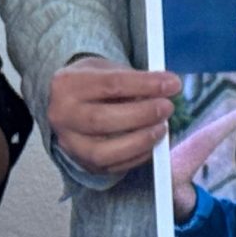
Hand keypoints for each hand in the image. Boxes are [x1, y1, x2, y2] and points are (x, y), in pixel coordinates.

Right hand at [46, 58, 179, 176]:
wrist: (66, 104)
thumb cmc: (93, 84)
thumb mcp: (107, 69)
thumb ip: (133, 79)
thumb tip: (165, 89)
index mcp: (68, 84)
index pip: (111, 84)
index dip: (145, 84)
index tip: (172, 84)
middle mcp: (62, 115)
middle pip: (102, 119)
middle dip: (141, 114)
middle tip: (167, 107)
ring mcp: (69, 143)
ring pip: (104, 151)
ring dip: (140, 141)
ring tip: (161, 128)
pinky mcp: (82, 163)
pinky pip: (111, 167)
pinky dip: (136, 156)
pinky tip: (151, 144)